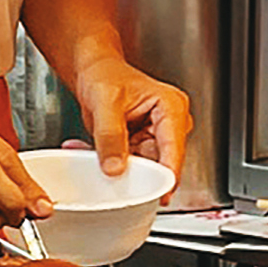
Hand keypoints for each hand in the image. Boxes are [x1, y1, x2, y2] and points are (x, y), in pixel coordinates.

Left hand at [74, 55, 193, 177]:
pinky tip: (94, 152)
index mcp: (172, 108)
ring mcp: (156, 137)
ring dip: (118, 166)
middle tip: (111, 171)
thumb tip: (115, 168)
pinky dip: (111, 162)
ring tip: (96, 152)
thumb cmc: (105, 74)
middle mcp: (169, 125)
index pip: (174, 150)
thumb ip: (110, 136)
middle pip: (160, 163)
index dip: (167, 176)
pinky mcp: (141, 146)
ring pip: (144, 168)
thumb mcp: (105, 102)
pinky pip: (130, 165)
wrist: (93, 71)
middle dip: (135, 172)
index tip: (159, 196)